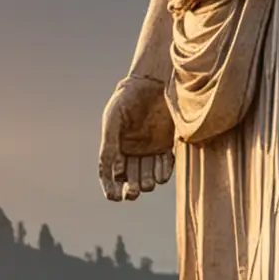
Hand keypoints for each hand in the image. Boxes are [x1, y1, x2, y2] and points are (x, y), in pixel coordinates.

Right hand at [98, 74, 175, 201]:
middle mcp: (133, 152)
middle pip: (130, 179)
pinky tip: (159, 177)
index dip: (110, 188)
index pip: (110, 174)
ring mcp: (151, 150)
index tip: (113, 197)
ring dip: (146, 183)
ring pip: (147, 176)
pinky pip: (165, 166)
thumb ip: (110, 145)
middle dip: (130, 189)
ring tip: (146, 183)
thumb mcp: (113, 121)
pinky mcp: (168, 146)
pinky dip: (162, 174)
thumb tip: (113, 171)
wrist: (152, 82)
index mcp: (116, 148)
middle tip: (131, 192)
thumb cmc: (127, 99)